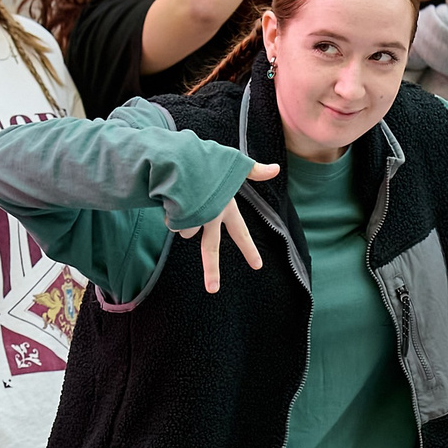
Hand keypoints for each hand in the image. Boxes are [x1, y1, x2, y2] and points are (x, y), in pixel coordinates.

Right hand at [179, 161, 276, 292]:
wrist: (180, 157)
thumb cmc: (207, 159)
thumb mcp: (234, 162)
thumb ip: (253, 169)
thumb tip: (276, 169)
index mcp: (226, 208)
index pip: (240, 232)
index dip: (248, 249)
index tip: (258, 266)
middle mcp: (210, 217)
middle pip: (210, 249)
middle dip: (211, 271)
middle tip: (213, 290)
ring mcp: (193, 219)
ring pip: (186, 231)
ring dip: (183, 220)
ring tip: (184, 199)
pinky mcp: (176, 218)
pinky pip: (172, 221)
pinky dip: (171, 211)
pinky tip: (172, 197)